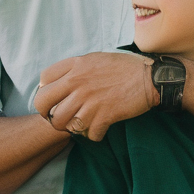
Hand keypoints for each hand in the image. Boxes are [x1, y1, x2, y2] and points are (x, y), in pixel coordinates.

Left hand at [34, 52, 156, 141]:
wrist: (149, 78)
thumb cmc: (124, 67)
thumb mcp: (95, 58)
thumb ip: (75, 68)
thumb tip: (57, 82)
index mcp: (76, 66)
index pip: (43, 81)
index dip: (45, 93)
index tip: (54, 99)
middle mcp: (78, 83)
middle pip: (45, 106)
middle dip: (50, 115)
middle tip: (62, 117)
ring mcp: (90, 100)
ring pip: (63, 124)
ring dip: (71, 127)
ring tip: (82, 123)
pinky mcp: (104, 115)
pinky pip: (88, 134)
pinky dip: (94, 134)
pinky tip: (101, 127)